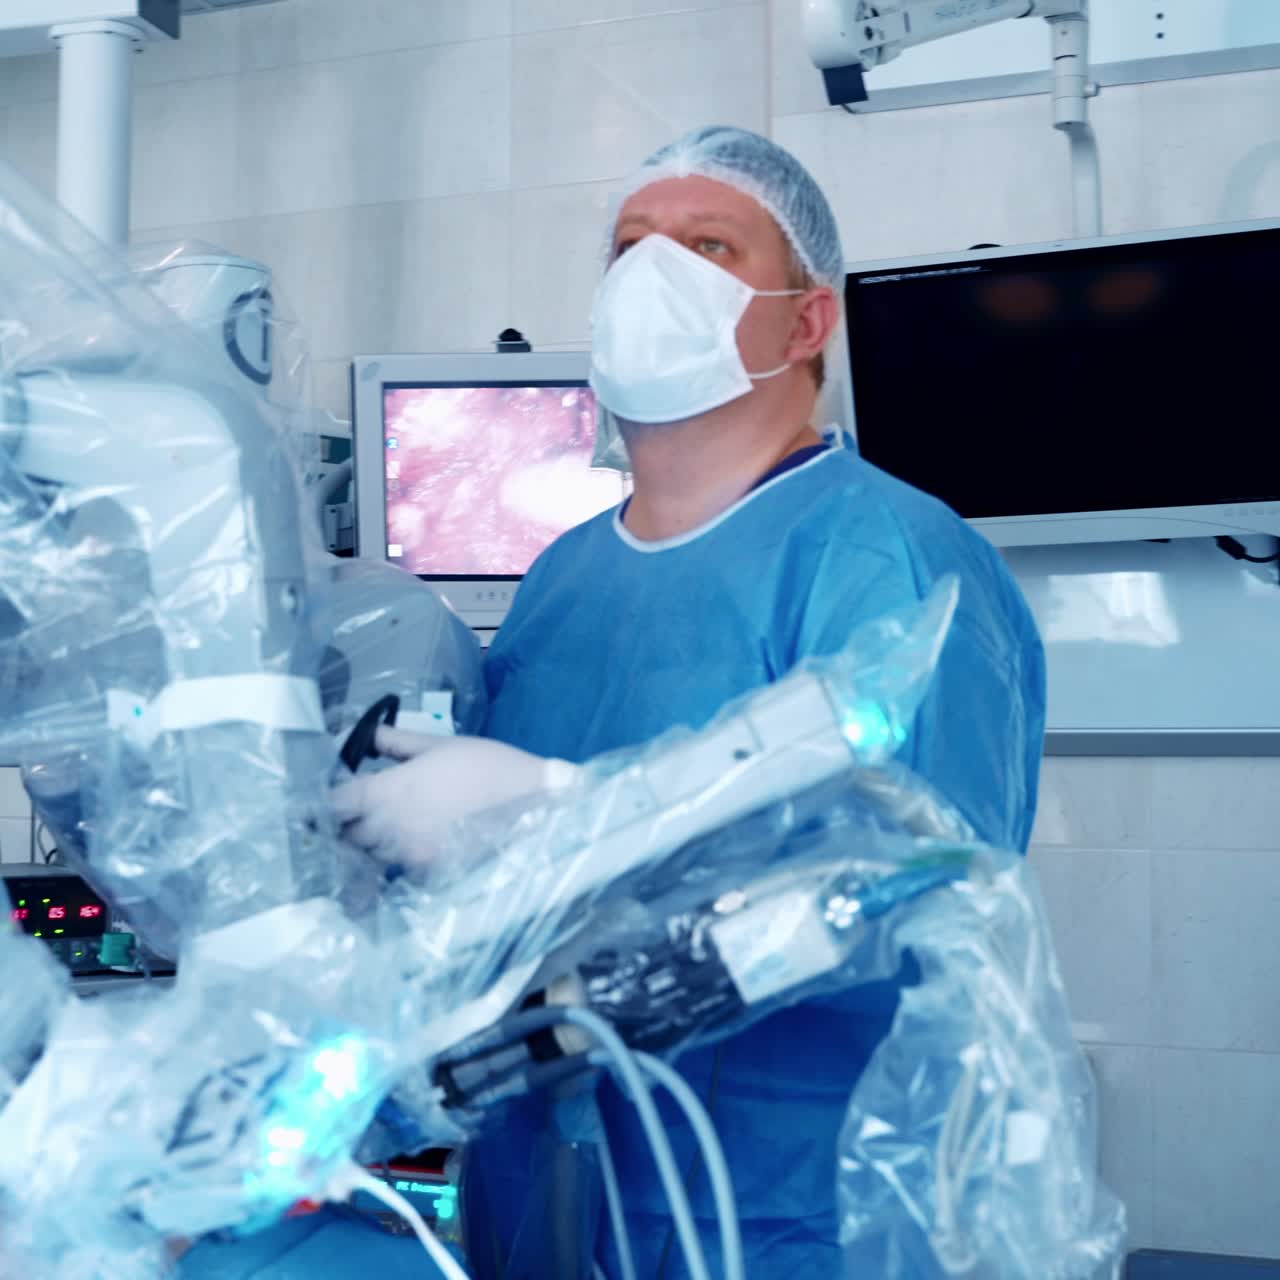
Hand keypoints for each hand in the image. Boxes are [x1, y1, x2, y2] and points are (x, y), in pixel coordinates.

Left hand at [331, 727, 577, 866]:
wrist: (529, 802)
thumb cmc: (485, 765)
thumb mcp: (439, 744)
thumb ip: (396, 742)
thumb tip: (367, 736)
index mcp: (389, 789)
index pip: (334, 804)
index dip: (324, 802)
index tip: (326, 796)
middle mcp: (391, 826)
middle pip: (346, 834)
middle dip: (346, 824)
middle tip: (355, 812)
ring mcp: (408, 854)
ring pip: (369, 855)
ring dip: (369, 843)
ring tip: (383, 829)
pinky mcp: (428, 872)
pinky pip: (396, 870)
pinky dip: (395, 860)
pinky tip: (408, 846)